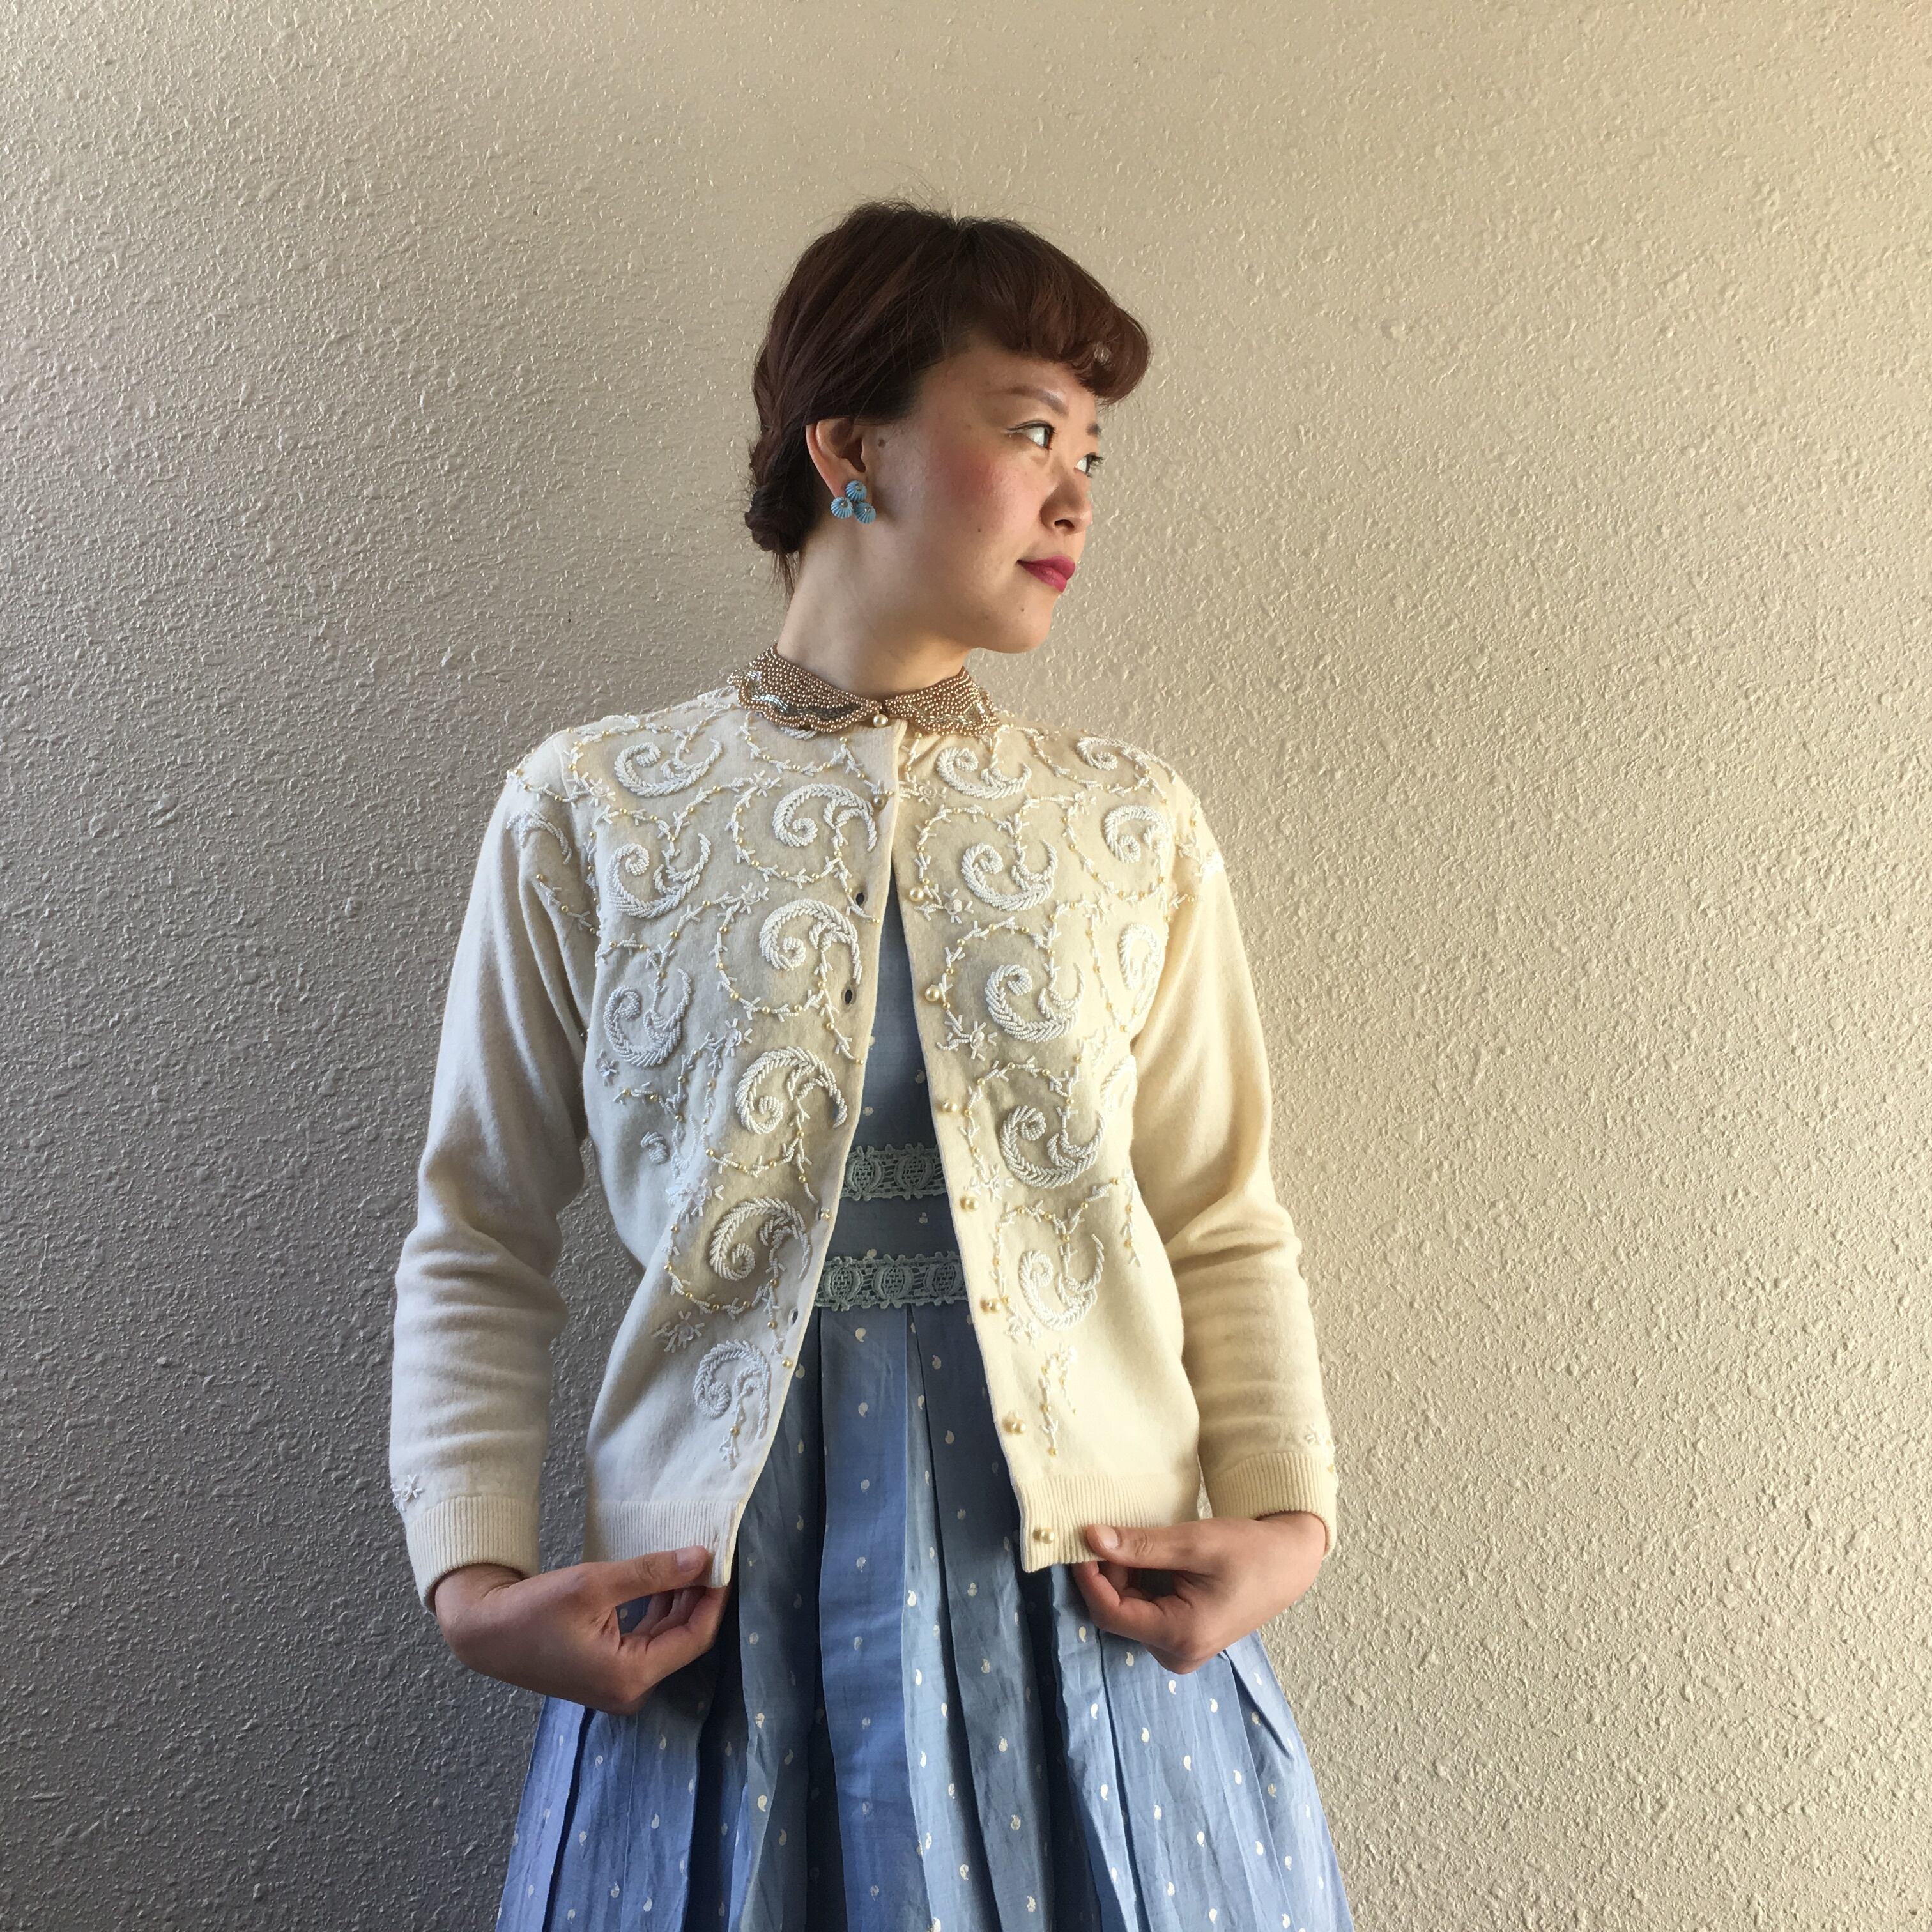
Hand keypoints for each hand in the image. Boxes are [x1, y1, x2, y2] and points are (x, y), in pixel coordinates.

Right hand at [429, 1550, 729, 1715]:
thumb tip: (702, 1558)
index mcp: (631, 1677)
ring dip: (679, 1601)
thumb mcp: (596, 1584)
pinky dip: (658, 1611)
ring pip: (666, 1638)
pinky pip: (647, 1640)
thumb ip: (653, 1573)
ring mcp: (618, 1684)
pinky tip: (663, 1580)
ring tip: (689, 1560)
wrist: (484, 1632)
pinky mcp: (608, 1672)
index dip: (713, 1598)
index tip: (723, 1560)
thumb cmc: (533, 1610)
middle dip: (698, 1596)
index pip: (695, 1636)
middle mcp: (630, 1690)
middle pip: (683, 1639)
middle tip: (709, 1554)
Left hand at [1070, 1511, 1325, 1674]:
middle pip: (1118, 1613)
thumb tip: (1091, 1538)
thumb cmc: (1249, 1551)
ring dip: (1124, 1576)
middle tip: (1114, 1532)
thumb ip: (1140, 1545)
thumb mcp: (1193, 1542)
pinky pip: (1145, 1611)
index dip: (1089, 1577)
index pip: (1111, 1613)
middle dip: (1108, 1573)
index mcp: (1181, 1636)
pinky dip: (1139, 1583)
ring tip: (1139, 1541)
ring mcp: (1180, 1650)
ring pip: (1129, 1610)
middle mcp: (1177, 1654)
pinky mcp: (1183, 1638)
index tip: (1080, 1540)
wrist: (1288, 1561)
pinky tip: (1152, 1558)